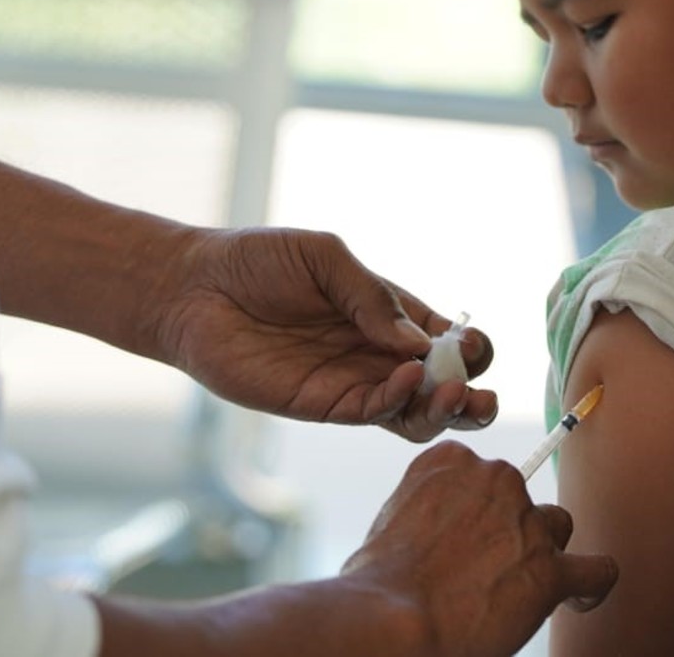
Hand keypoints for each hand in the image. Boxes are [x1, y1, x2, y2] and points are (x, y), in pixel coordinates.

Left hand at [152, 227, 498, 440]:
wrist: (194, 288)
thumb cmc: (259, 262)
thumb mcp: (324, 258)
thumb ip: (371, 296)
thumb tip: (418, 341)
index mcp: (391, 315)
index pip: (448, 343)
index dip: (470, 348)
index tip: (468, 343)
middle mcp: (379, 354)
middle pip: (443, 388)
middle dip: (472, 395)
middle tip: (479, 395)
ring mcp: (353, 383)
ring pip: (415, 413)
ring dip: (443, 411)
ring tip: (456, 396)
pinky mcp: (321, 404)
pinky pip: (371, 414)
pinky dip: (395, 402)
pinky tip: (402, 379)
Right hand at [341, 441, 618, 656]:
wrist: (391, 623)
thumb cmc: (376, 586)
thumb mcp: (391, 522)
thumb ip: (427, 510)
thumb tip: (442, 536)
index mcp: (451, 460)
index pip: (481, 476)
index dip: (475, 512)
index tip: (460, 541)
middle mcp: (495, 479)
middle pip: (520, 500)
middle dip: (507, 533)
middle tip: (477, 574)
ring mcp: (527, 523)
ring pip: (557, 527)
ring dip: (543, 554)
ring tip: (516, 591)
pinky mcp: (550, 570)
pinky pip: (597, 570)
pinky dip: (591, 585)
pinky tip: (577, 598)